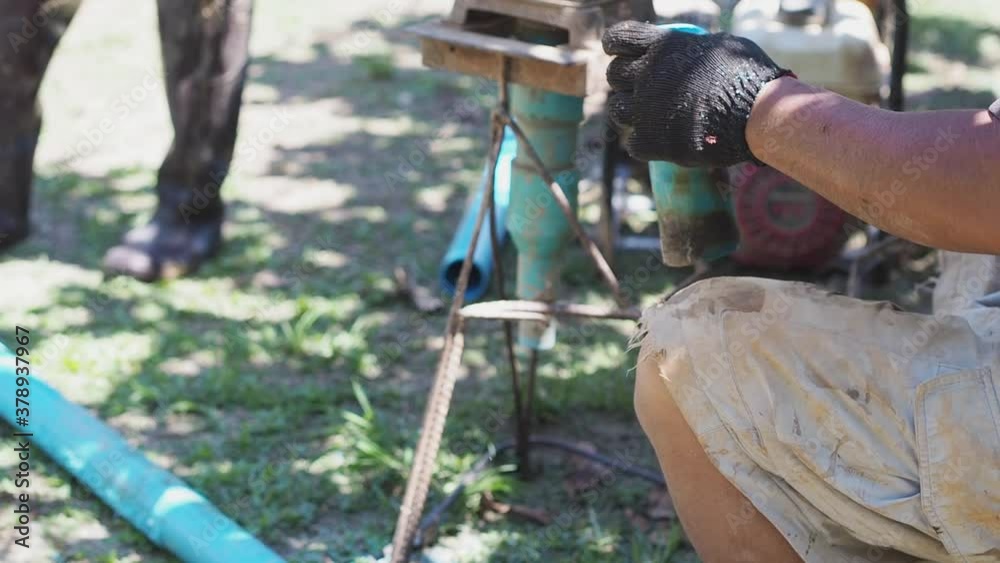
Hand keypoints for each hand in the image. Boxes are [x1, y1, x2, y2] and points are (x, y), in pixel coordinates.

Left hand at [603, 21, 791, 166]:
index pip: (618, 38)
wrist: (756, 115)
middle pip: (615, 75)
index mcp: (662, 45)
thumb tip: (685, 50)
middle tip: (642, 88)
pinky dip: (644, 142)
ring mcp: (644, 109)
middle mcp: (647, 74)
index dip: (615, 45)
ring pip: (618, 109)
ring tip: (650, 116)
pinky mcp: (648, 140)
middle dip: (625, 80)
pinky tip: (662, 140)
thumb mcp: (719, 46)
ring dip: (630, 111)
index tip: (618, 53)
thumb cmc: (748, 76)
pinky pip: (632, 142)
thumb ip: (691, 48)